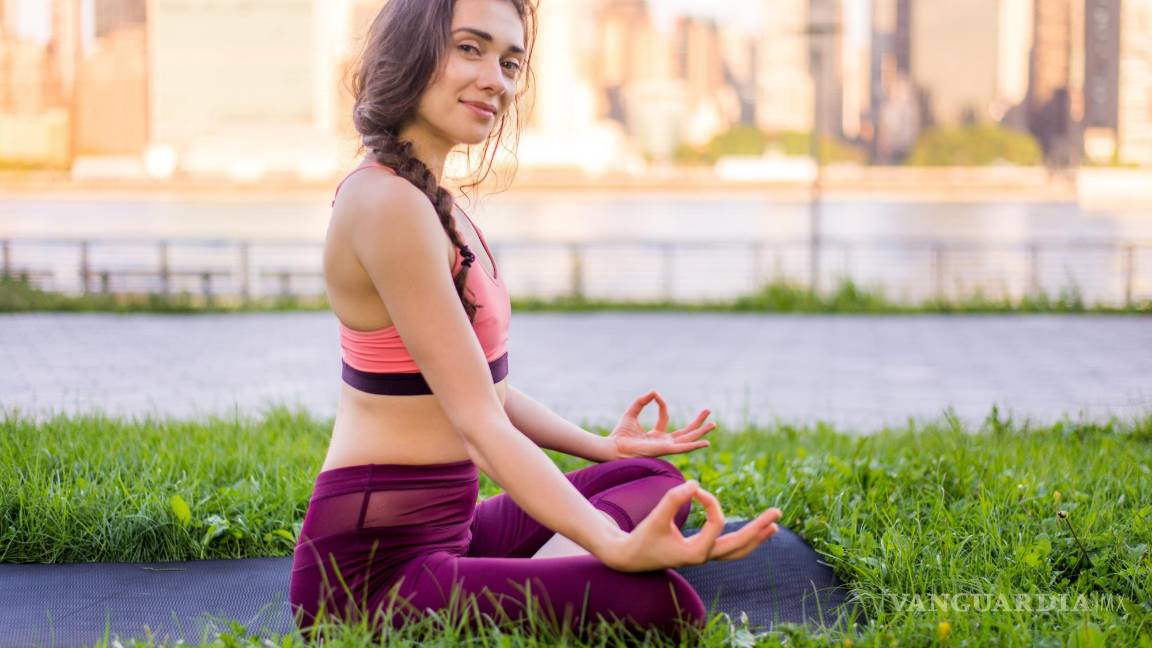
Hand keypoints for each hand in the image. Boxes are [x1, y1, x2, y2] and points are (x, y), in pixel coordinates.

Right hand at [597, 479, 781, 572]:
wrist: (629, 558)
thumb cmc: (641, 538)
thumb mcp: (655, 517)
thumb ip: (673, 499)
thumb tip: (696, 483)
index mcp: (696, 552)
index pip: (717, 522)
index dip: (710, 500)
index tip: (696, 488)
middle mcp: (704, 557)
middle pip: (740, 545)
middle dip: (759, 529)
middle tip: (777, 513)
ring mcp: (703, 557)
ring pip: (737, 551)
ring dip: (755, 539)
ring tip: (774, 527)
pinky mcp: (699, 553)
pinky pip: (728, 550)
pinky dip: (743, 542)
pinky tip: (753, 533)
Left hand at [608, 390, 716, 459]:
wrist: (614, 446)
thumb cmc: (620, 434)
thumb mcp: (632, 413)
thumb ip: (641, 402)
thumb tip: (653, 392)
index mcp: (655, 435)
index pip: (664, 417)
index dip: (661, 404)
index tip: (656, 396)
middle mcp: (663, 442)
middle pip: (685, 432)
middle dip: (697, 422)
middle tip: (708, 411)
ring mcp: (665, 447)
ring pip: (688, 439)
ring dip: (701, 431)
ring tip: (713, 424)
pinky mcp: (665, 450)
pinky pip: (683, 448)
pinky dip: (695, 445)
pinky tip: (706, 442)